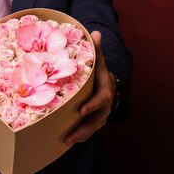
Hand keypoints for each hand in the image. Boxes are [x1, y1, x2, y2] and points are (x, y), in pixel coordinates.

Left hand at [64, 31, 115, 145]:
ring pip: (94, 127)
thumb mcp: (98, 58)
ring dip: (81, 135)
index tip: (80, 110)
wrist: (107, 81)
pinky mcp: (97, 119)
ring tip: (66, 142)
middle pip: (98, 118)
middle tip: (69, 136)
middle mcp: (106, 102)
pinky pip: (90, 129)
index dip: (93, 104)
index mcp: (105, 86)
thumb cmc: (98, 68)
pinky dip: (81, 136)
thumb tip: (96, 32)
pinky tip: (67, 141)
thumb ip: (96, 48)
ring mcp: (103, 112)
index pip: (102, 97)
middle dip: (85, 128)